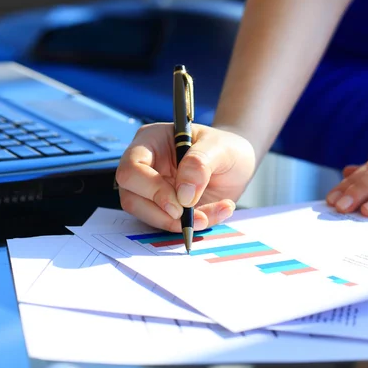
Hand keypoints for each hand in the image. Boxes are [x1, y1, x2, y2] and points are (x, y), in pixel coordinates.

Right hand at [116, 123, 255, 231]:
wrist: (236, 165)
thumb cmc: (225, 148)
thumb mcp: (220, 148)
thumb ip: (200, 165)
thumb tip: (183, 195)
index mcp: (151, 141)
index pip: (132, 168)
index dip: (151, 189)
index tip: (181, 203)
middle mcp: (145, 167)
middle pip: (130, 196)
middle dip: (161, 212)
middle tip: (191, 217)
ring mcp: (150, 190)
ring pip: (145, 215)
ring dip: (176, 224)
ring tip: (209, 216)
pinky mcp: (162, 208)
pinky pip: (166, 224)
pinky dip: (190, 226)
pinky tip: (213, 215)